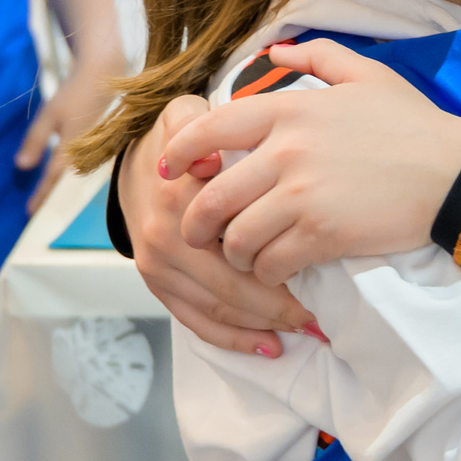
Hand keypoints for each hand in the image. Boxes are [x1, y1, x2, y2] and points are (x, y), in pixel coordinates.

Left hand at [17, 58, 117, 214]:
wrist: (105, 77)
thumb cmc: (74, 94)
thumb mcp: (49, 115)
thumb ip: (36, 141)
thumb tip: (21, 166)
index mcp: (72, 147)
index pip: (52, 178)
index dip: (40, 195)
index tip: (28, 212)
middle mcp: (85, 153)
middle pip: (64, 182)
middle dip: (48, 196)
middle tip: (33, 211)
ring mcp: (93, 149)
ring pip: (72, 174)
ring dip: (56, 186)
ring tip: (42, 198)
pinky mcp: (96, 144)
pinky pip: (78, 164)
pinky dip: (65, 174)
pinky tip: (56, 176)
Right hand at [122, 97, 315, 356]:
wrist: (136, 164)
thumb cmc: (180, 141)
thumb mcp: (187, 114)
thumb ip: (201, 124)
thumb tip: (210, 157)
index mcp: (179, 195)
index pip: (239, 236)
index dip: (284, 255)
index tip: (324, 264)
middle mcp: (166, 235)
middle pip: (232, 284)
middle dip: (281, 304)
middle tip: (323, 314)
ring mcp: (157, 265)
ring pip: (218, 308)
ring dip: (263, 324)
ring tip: (308, 330)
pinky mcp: (156, 284)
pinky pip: (195, 321)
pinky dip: (233, 338)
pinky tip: (269, 346)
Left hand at [157, 39, 460, 280]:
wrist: (454, 172)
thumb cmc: (412, 124)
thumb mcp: (367, 75)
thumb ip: (318, 58)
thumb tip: (277, 55)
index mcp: (288, 111)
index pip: (209, 130)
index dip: (177, 154)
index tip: (168, 173)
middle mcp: (286, 151)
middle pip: (212, 196)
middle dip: (197, 223)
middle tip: (200, 235)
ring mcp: (301, 195)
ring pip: (236, 237)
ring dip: (234, 254)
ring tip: (246, 257)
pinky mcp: (321, 235)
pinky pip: (269, 262)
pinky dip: (266, 273)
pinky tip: (277, 271)